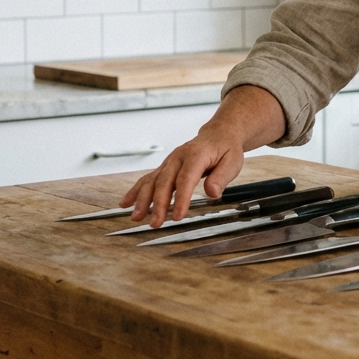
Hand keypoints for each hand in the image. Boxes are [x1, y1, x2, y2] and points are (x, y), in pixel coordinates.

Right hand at [118, 84, 286, 226]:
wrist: (218, 135)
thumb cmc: (226, 149)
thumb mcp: (232, 162)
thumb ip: (221, 177)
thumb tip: (212, 193)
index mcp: (196, 155)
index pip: (186, 179)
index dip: (181, 198)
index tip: (178, 216)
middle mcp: (178, 157)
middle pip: (165, 181)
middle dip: (158, 204)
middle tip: (156, 223)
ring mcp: (169, 162)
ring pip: (152, 180)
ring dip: (142, 199)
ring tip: (136, 217)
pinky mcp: (164, 167)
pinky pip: (147, 179)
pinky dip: (135, 191)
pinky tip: (126, 204)